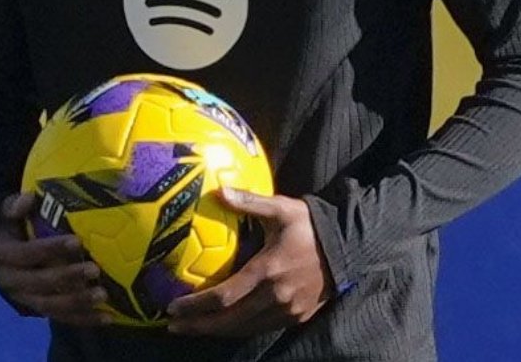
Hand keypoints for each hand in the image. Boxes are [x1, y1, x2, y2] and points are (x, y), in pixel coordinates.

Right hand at [0, 193, 110, 325]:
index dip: (50, 248)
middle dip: (68, 277)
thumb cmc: (13, 227)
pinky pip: (61, 318)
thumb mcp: (8, 213)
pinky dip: (84, 319)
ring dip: (78, 302)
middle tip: (95, 270)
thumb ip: (15, 206)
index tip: (77, 241)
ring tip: (103, 295)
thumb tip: (29, 197)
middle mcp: (9, 280)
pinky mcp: (38, 310)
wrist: (3, 255)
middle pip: (40, 282)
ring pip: (51, 305)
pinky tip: (106, 317)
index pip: (26, 253)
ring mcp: (24, 298)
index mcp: (0, 254)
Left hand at [167, 186, 330, 337]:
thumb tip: (220, 190)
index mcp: (267, 271)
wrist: (348, 249)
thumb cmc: (310, 227)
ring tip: (192, 329)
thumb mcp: (281, 208)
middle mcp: (276, 297)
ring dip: (217, 331)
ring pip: (245, 329)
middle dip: (199, 326)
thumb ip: (249, 201)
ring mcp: (287, 311)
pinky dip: (239, 329)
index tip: (173, 307)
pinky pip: (261, 328)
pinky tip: (223, 324)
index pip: (224, 296)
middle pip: (230, 321)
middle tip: (173, 326)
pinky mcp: (296, 317)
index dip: (196, 305)